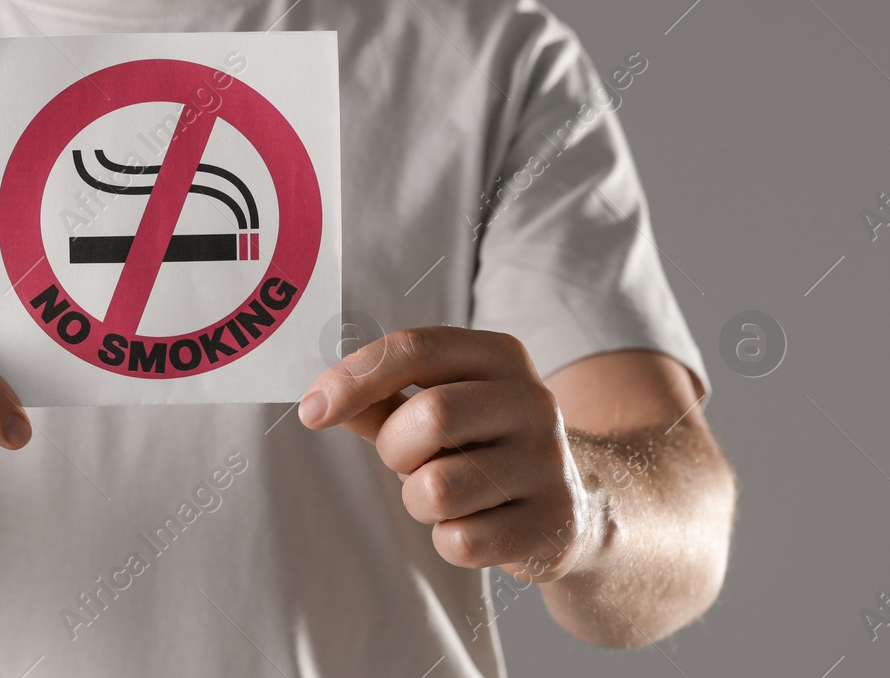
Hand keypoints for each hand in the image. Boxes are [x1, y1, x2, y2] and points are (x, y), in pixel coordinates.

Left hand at [298, 326, 599, 582]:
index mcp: (500, 355)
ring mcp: (549, 464)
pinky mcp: (553, 524)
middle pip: (430, 416)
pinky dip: (448, 540)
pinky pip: (462, 542)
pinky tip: (476, 525)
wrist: (578, 506)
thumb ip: (379, 399)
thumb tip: (318, 402)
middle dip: (395, 449)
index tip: (311, 412)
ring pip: (438, 488)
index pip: (415, 348)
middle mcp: (534, 400)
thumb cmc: (482, 444)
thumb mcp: (438, 406)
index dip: (352, 378)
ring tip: (446, 493)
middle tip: (407, 461)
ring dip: (419, 500)